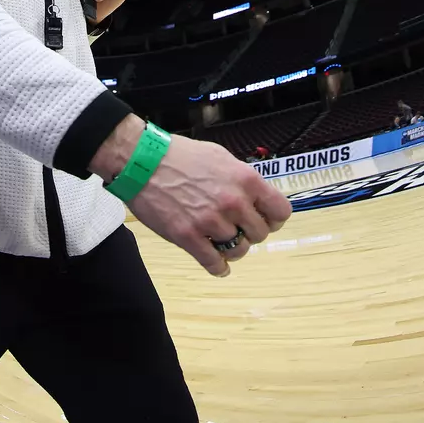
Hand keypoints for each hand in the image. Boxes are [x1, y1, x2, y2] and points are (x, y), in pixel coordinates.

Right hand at [90, 117, 291, 276]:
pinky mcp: (189, 238)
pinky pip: (215, 264)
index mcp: (245, 179)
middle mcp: (233, 202)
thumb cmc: (181, 155)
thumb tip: (256, 198)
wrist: (143, 161)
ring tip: (222, 241)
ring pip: (239, 250)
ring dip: (233, 248)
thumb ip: (242, 179)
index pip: (280, 211)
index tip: (264, 219)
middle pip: (260, 234)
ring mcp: (211, 222)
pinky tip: (218, 264)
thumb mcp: (220, 157)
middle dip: (250, 232)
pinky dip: (219, 267)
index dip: (274, 218)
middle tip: (237, 227)